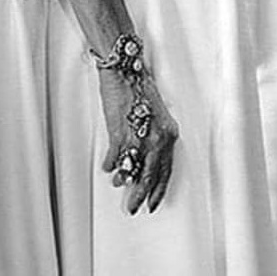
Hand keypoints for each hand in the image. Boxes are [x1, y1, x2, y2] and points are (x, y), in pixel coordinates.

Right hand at [98, 69, 178, 214]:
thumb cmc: (140, 86)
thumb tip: (146, 157)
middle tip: (133, 207)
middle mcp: (157, 138)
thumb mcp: (157, 113)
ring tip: (119, 183)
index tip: (153, 202)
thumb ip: (155, 136)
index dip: (159, 188)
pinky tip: (108, 168)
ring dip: (123, 179)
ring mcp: (138, 137)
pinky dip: (110, 164)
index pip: (166, 170)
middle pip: (149, 176)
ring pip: (131, 170)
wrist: (125, 69)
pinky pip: (115, 158)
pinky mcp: (119, 133)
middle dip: (140, 196)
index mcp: (169, 133)